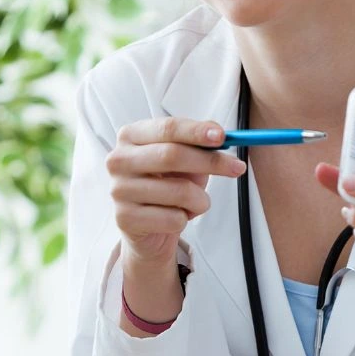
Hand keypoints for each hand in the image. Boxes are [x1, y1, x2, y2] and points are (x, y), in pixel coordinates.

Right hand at [106, 117, 245, 267]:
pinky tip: (175, 218)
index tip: (223, 137)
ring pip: (178, 192)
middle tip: (236, 168)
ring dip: (201, 199)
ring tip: (196, 203)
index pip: (167, 128)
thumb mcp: (184, 159)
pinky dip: (186, 219)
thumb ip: (198, 144)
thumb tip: (219, 135)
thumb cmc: (167, 184)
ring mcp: (118, 190)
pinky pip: (173, 219)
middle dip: (210, 162)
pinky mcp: (124, 218)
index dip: (196, 131)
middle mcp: (118, 160)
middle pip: (171, 155)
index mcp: (131, 136)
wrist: (148, 227)